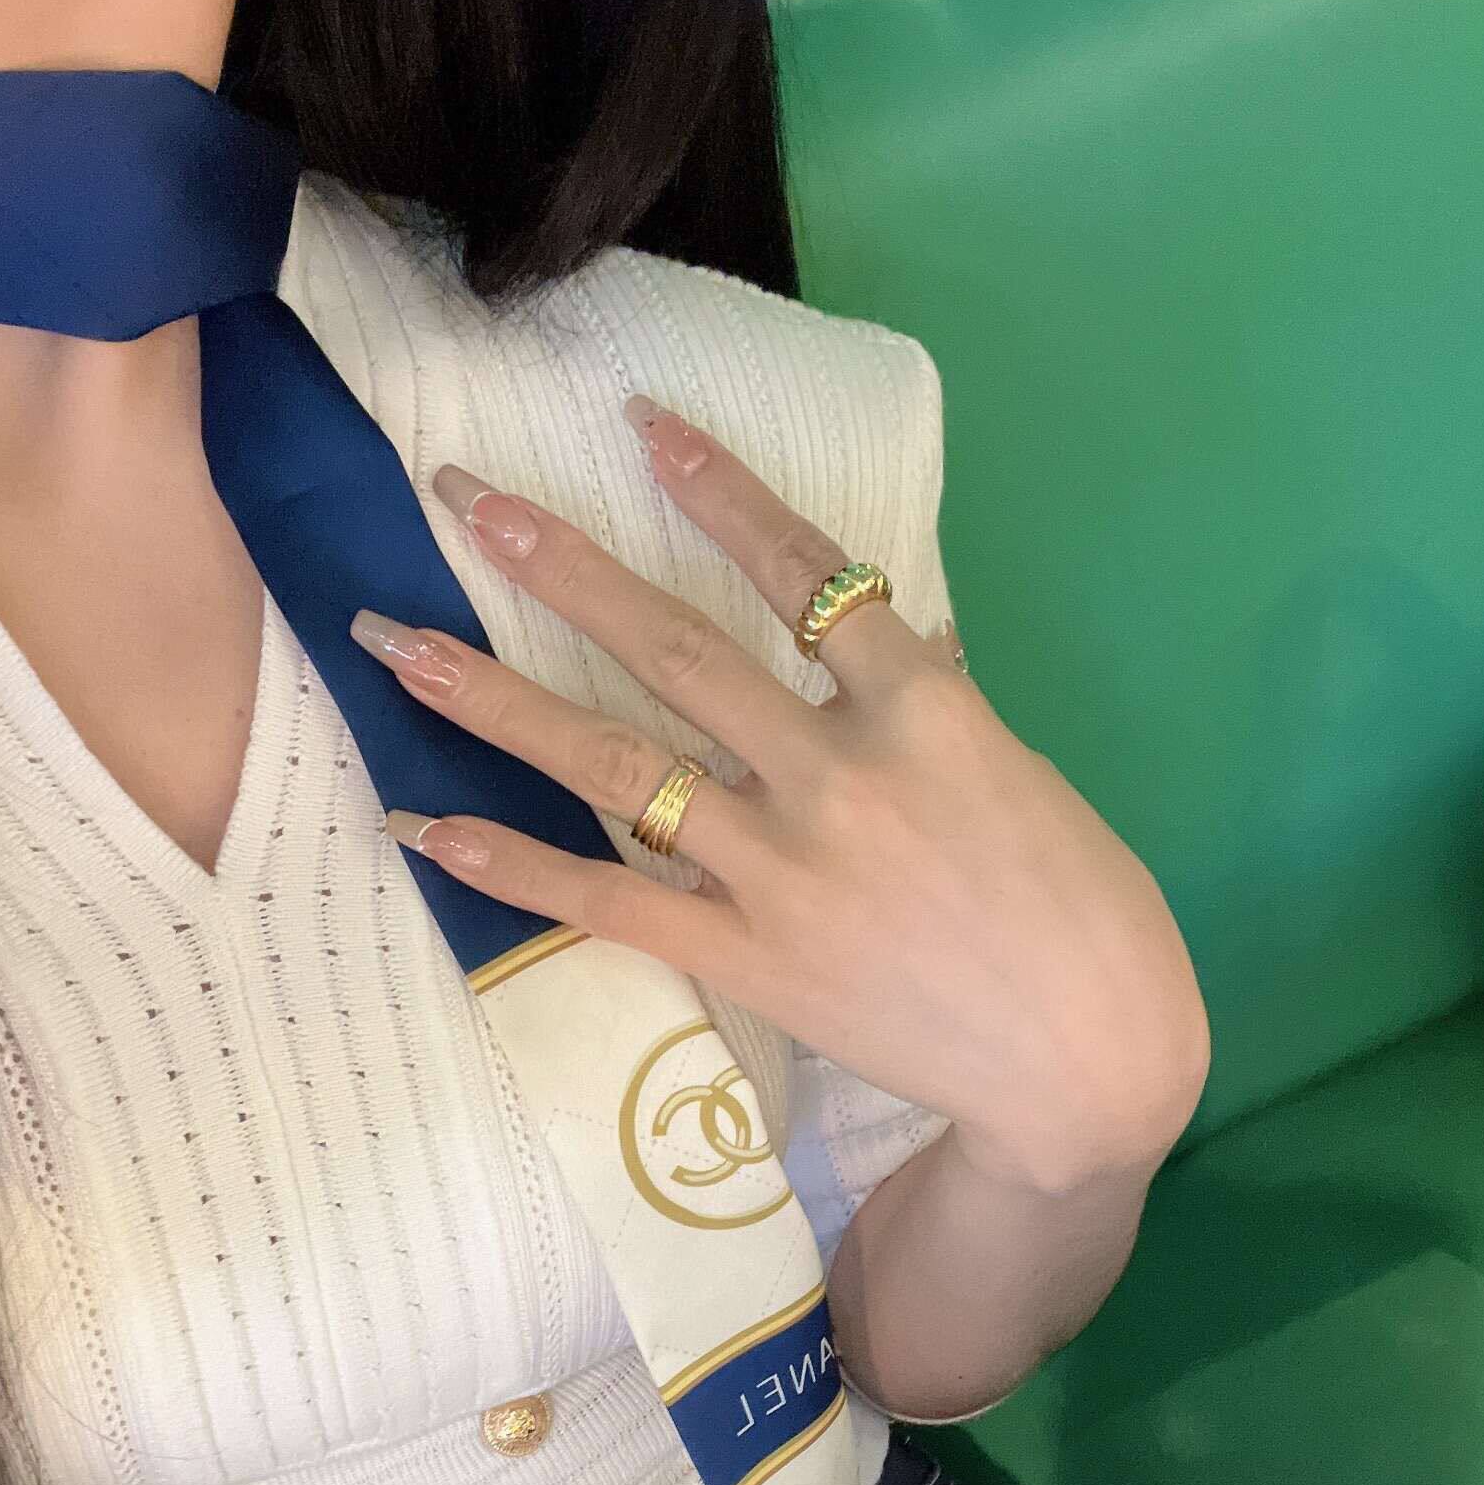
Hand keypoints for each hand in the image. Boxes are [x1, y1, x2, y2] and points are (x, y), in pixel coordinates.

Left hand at [350, 397, 1208, 1198]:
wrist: (1087, 1060)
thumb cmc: (1080, 907)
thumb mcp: (1016, 768)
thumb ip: (925, 701)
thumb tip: (871, 640)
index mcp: (922, 708)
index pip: (804, 571)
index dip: (719, 490)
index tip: (640, 424)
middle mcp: (836, 775)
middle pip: (675, 647)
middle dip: (561, 566)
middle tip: (462, 497)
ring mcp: (781, 870)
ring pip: (614, 761)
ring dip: (493, 699)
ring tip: (396, 641)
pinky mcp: (748, 959)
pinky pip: (607, 902)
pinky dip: (512, 866)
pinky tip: (425, 827)